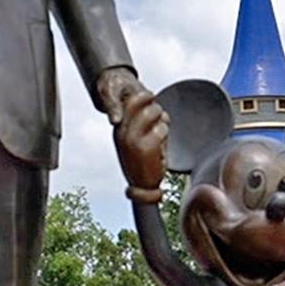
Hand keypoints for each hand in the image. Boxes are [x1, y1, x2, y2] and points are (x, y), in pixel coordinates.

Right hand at [103, 70, 166, 192]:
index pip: (128, 102)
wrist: (143, 188)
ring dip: (162, 119)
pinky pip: (161, 128)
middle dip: (153, 105)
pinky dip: (165, 133)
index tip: (151, 97)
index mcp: (119, 130)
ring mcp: (131, 139)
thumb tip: (149, 106)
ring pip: (152, 112)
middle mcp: (122, 133)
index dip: (142, 97)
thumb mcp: (136, 141)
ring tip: (162, 132)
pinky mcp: (145, 147)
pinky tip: (163, 144)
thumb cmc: (143, 163)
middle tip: (160, 116)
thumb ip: (139, 123)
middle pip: (139, 100)